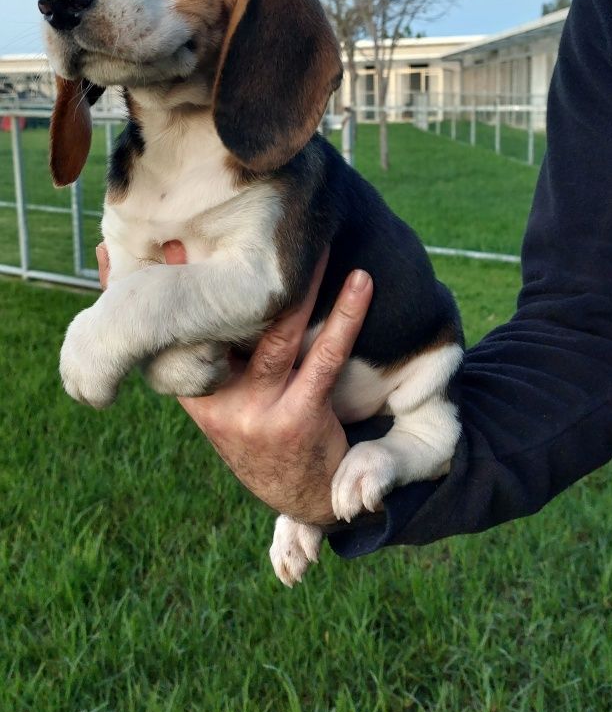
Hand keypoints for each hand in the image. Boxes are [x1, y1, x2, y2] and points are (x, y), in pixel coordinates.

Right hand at [95, 241, 373, 524]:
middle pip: (216, 326)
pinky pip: (325, 356)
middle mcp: (218, 402)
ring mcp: (258, 411)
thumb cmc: (259, 426)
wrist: (304, 495)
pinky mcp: (300, 416)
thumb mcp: (217, 399)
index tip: (150, 241)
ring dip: (299, 281)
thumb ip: (196, 351)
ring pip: (276, 332)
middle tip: (227, 216)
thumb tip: (161, 307)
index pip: (167, 334)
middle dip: (217, 272)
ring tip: (313, 237)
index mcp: (193, 393)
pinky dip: (345, 314)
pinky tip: (360, 281)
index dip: (154, 290)